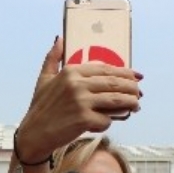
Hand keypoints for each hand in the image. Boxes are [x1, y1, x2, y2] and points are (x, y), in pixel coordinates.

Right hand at [16, 38, 141, 162]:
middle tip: (139, 92)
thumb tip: (59, 38)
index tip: (136, 76)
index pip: (105, 69)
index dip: (124, 72)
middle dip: (131, 87)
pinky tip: (107, 122)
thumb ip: (53, 58)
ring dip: (130, 103)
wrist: (34, 134)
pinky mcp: (84, 119)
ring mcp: (81, 101)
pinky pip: (106, 120)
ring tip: (136, 106)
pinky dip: (109, 122)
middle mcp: (77, 84)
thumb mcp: (44, 79)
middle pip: (114, 83)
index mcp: (70, 71)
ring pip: (116, 100)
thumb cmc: (40, 108)